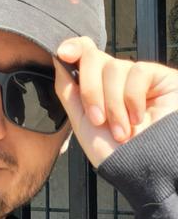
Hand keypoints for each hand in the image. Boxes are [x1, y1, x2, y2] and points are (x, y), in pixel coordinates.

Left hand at [53, 37, 177, 166]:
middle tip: (97, 119)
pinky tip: (138, 118)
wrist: (142, 170)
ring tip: (121, 130)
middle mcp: (115, 80)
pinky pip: (138, 72)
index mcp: (95, 87)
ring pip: (113, 68)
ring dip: (112, 104)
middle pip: (94, 59)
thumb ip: (68, 90)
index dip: (74, 48)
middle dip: (90, 90)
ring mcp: (136, 78)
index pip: (85, 55)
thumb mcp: (81, 121)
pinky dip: (133, 98)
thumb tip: (58, 60)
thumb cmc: (112, 152)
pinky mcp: (160, 78)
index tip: (63, 54)